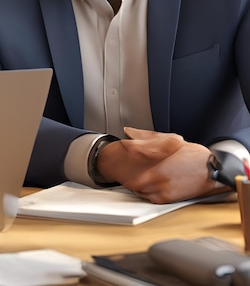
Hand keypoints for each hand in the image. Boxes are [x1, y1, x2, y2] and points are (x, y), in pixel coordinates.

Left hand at [96, 127, 221, 202]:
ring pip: (135, 187)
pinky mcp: (164, 198)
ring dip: (136, 181)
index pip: (124, 160)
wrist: (212, 171)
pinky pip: (146, 196)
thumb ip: (145, 135)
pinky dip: (146, 190)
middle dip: (126, 171)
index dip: (119, 159)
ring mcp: (157, 188)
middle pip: (127, 176)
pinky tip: (153, 182)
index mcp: (150, 158)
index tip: (117, 157)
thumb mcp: (168, 139)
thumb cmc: (191, 155)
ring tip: (144, 173)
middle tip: (128, 166)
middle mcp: (152, 175)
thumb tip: (128, 131)